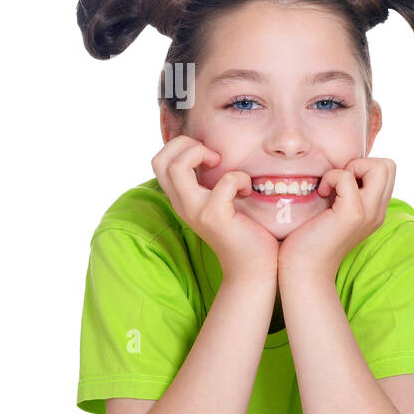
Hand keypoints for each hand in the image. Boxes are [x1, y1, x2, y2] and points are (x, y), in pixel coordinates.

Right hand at [151, 135, 278, 278]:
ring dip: (203, 155)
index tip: (210, 156)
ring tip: (224, 167)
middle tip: (214, 158)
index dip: (181, 147)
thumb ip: (210, 183)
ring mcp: (196, 211)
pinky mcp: (215, 217)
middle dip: (186, 145)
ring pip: (176, 167)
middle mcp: (182, 204)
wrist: (253, 268)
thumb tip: (217, 152)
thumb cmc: (243, 231)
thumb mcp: (220, 201)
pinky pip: (224, 182)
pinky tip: (247, 190)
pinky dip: (239, 178)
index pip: (159, 161)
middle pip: (160, 160)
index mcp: (181, 198)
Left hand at [278, 158, 394, 280]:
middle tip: (340, 183)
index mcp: (376, 210)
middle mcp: (378, 211)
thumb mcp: (337, 210)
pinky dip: (331, 178)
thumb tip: (342, 167)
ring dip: (350, 169)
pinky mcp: (352, 214)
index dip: (365, 167)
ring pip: (378, 167)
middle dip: (361, 163)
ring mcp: (368, 213)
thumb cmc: (312, 239)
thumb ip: (347, 192)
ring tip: (333, 188)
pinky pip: (346, 177)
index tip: (342, 184)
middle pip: (389, 166)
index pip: (388, 171)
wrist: (304, 268)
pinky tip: (321, 194)